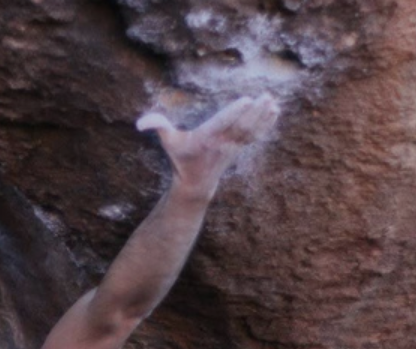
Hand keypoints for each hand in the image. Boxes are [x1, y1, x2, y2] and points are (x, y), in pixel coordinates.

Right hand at [137, 94, 279, 191]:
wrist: (195, 184)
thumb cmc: (181, 159)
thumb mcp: (168, 142)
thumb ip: (157, 126)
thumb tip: (140, 123)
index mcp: (205, 139)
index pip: (222, 123)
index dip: (234, 112)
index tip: (247, 100)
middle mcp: (221, 143)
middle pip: (241, 126)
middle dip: (255, 112)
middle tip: (266, 96)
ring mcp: (233, 147)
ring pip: (251, 130)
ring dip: (263, 117)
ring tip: (273, 102)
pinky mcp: (239, 149)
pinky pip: (255, 135)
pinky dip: (266, 123)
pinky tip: (275, 111)